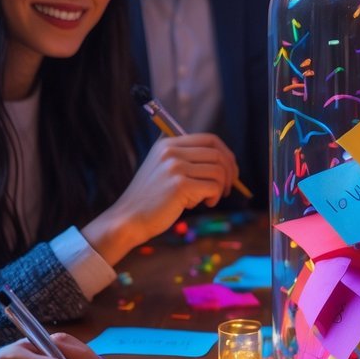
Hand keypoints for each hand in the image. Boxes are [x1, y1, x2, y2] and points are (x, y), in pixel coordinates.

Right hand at [83, 134, 238, 264]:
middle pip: (218, 154)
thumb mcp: (164, 169)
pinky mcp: (180, 185)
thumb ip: (187, 160)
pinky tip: (201, 204)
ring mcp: (175, 167)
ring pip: (218, 171)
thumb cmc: (151, 199)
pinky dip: (213, 197)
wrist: (129, 219)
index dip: (226, 154)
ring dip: (220, 187)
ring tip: (208, 199)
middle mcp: (172, 151)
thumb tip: (224, 159)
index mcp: (168, 144)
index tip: (230, 170)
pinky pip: (212, 187)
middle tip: (226, 189)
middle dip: (229, 172)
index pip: (210, 139)